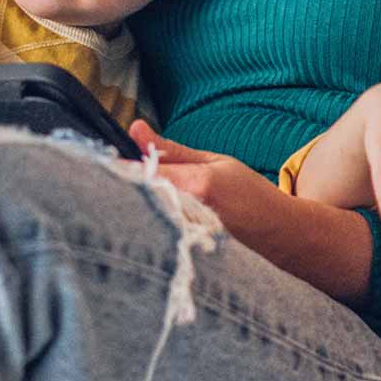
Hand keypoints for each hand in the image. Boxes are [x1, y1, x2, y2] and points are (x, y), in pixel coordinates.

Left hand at [129, 122, 371, 301]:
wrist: (278, 234)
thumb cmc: (249, 194)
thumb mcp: (214, 161)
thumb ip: (172, 149)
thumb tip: (136, 128)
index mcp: (197, 184)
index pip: (141, 172)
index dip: (117, 167)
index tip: (103, 160)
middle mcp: (189, 211)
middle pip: (135, 197)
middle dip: (119, 186)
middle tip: (107, 178)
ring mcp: (185, 236)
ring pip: (140, 215)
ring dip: (130, 205)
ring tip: (124, 200)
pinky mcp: (183, 251)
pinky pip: (152, 232)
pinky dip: (144, 222)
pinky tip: (144, 218)